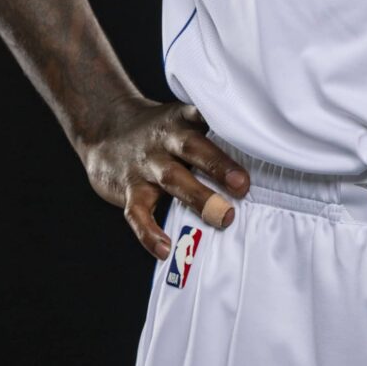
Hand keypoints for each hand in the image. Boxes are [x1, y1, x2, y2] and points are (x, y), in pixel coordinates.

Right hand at [79, 98, 250, 256]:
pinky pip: (137, 212)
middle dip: (218, 165)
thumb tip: (261, 158)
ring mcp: (145, 164)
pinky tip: (165, 249)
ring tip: (222, 218)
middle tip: (243, 186)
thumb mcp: (181, 121)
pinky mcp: (127, 188)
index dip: (226, 125)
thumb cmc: (158, 132)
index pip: (206, 116)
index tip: (252, 137)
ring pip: (172, 179)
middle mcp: (164, 139)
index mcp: (182, 119)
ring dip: (198, 197)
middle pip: (192, 148)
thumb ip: (212, 135)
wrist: (104, 129)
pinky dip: (149, 232)